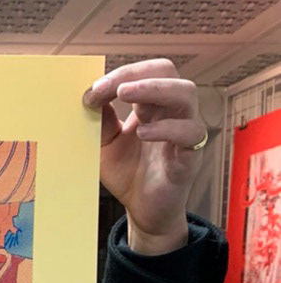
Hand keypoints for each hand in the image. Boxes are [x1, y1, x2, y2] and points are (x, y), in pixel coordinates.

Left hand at [83, 59, 205, 254]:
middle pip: (167, 72)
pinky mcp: (191, 155)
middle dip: (138, 74)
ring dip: (154, 89)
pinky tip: (143, 133)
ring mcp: (184, 131)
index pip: (143, 73)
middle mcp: (170, 111)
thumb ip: (101, 120)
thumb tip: (91, 93)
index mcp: (150, 105)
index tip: (92, 90)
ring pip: (186, 93)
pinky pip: (189, 133)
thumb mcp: (105, 144)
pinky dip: (167, 128)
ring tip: (126, 95)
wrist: (141, 210)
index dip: (120, 75)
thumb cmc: (128, 173)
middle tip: (112, 87)